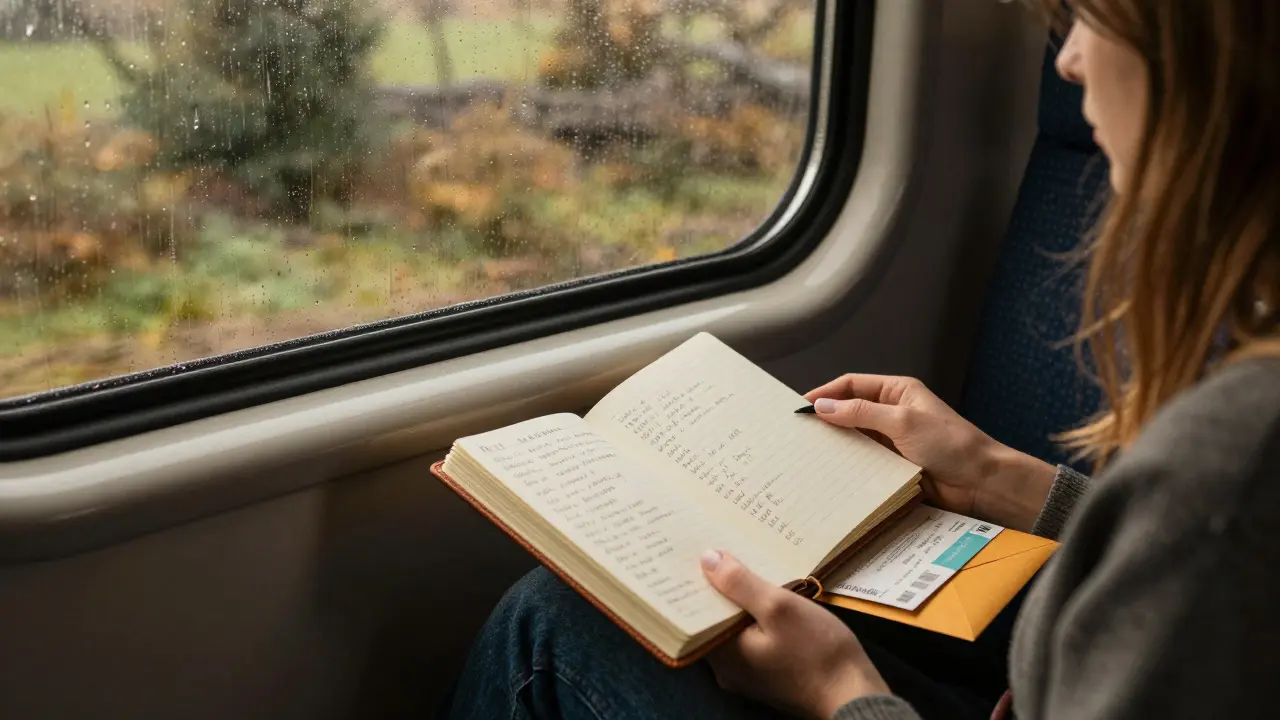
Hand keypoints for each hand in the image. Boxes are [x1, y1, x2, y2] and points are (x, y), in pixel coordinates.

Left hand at [700, 550, 888, 718]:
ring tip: (743, 566)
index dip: (696, 583)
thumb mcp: (779, 607)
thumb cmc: (818, 652)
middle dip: (718, 589)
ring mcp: (748, 675)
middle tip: (719, 552)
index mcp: (722, 656)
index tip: (695, 554)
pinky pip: (751, 640)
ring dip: (740, 602)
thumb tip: (706, 559)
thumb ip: (740, 584)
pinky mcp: (769, 674)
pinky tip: (766, 597)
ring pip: (734, 629)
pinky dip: (755, 618)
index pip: (695, 614)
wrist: (856, 695)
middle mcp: (727, 670)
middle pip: (714, 621)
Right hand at [805, 374, 1056, 531]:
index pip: (852, 385)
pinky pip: (864, 463)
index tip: (800, 406)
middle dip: (825, 420)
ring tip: (807, 454)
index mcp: (897, 392)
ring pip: (854, 439)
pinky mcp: (893, 466)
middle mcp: (892, 413)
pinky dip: (848, 466)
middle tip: (798, 432)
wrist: (981, 482)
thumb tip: (823, 406)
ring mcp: (892, 441)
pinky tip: (831, 473)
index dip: (825, 392)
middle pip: (849, 411)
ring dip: (835, 445)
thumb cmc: (951, 444)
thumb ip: (861, 412)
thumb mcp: (903, 421)